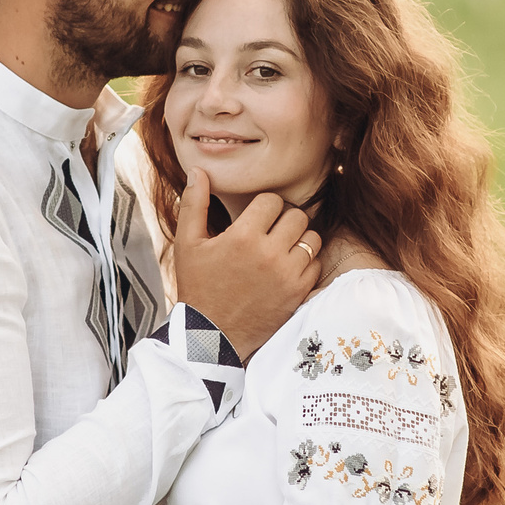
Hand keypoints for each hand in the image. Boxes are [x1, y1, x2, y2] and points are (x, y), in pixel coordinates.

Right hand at [170, 167, 320, 358]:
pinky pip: (316, 264)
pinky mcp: (298, 293)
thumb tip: (198, 171)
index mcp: (243, 237)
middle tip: (269, 232)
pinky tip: (287, 268)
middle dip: (284, 220)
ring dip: (299, 239)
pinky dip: (305, 263)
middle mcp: (269, 254)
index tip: (256, 218)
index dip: (264, 206)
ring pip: (312, 238)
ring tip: (281, 248)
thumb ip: (193, 204)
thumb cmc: (198, 287)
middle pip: (297, 216)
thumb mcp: (187, 244)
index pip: (272, 200)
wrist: (210, 334)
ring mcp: (288, 275)